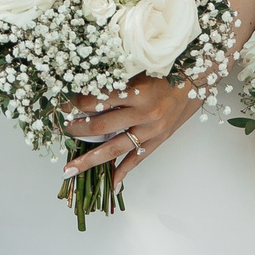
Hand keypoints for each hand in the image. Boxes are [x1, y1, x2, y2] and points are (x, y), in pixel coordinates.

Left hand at [62, 74, 198, 188]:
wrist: (194, 81)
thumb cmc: (165, 71)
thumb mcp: (139, 70)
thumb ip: (115, 81)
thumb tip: (84, 90)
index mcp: (137, 92)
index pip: (97, 100)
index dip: (75, 104)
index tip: (60, 106)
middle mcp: (144, 113)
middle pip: (102, 126)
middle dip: (76, 130)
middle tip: (59, 133)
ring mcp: (151, 130)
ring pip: (115, 148)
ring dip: (90, 159)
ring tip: (70, 169)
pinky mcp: (158, 140)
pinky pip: (138, 159)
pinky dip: (123, 172)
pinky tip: (111, 184)